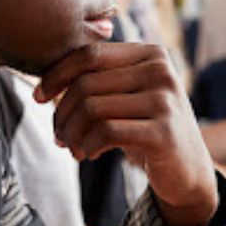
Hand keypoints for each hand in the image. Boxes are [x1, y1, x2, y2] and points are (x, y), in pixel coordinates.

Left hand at [38, 43, 217, 225]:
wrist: (188, 171)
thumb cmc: (147, 129)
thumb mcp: (129, 96)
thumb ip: (100, 78)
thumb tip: (45, 78)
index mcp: (151, 54)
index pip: (89, 54)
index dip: (56, 74)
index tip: (38, 97)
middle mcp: (161, 71)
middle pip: (86, 84)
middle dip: (62, 113)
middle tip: (59, 136)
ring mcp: (165, 101)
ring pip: (92, 109)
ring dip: (72, 133)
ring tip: (72, 148)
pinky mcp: (163, 133)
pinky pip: (106, 132)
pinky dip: (88, 145)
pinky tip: (89, 154)